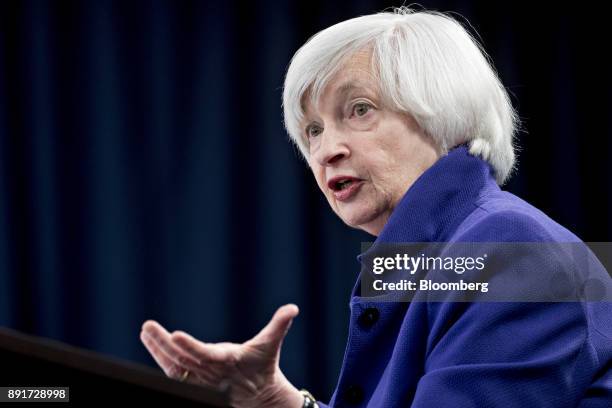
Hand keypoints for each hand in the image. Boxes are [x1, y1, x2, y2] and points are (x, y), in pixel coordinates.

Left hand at [140, 304, 303, 407]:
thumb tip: (294, 308)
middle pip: (183, 358)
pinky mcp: (194, 379)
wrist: (257, 395)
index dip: (190, 346)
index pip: (206, 354)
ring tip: (146, 330)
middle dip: (164, 343)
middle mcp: (210, 370)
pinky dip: (161, 355)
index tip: (174, 335)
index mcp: (228, 360)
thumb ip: (280, 325)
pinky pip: (173, 369)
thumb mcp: (271, 344)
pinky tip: (150, 340)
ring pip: (174, 363)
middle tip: (148, 327)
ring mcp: (200, 376)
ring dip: (158, 347)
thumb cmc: (262, 365)